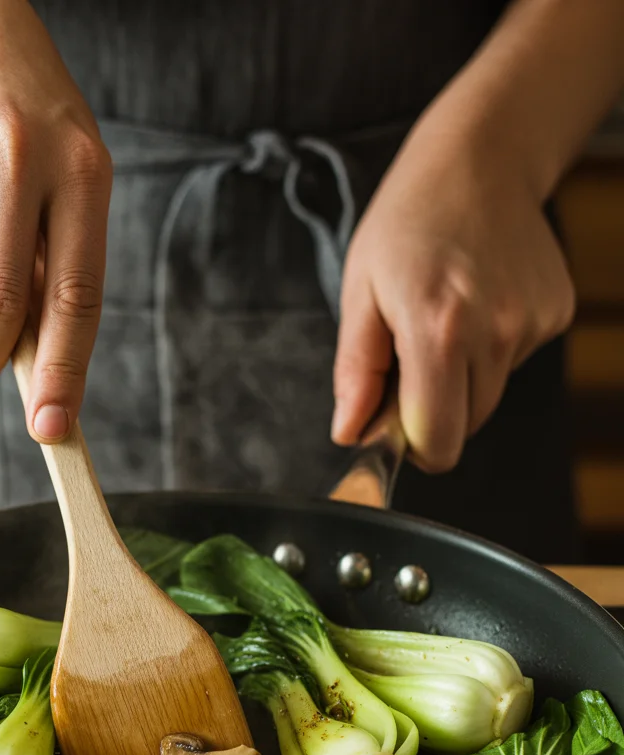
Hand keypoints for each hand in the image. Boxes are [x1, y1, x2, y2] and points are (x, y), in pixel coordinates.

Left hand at [330, 126, 575, 471]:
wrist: (481, 159)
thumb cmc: (408, 221)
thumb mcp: (360, 292)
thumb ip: (356, 372)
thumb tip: (349, 433)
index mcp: (437, 329)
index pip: (437, 440)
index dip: (410, 443)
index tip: (391, 420)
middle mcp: (495, 331)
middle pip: (465, 426)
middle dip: (433, 409)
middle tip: (411, 353)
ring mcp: (532, 322)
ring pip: (489, 395)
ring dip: (462, 377)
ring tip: (445, 315)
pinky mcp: (556, 312)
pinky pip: (514, 362)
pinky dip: (492, 347)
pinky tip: (478, 299)